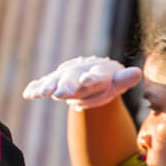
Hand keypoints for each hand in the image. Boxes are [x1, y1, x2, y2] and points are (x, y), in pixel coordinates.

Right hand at [22, 56, 140, 109]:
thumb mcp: (118, 82)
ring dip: (49, 86)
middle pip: (72, 79)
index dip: (91, 79)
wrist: (90, 72)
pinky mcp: (54, 81)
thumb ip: (125, 79)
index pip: (95, 77)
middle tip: (60, 93)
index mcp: (97, 73)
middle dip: (67, 85)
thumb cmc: (106, 81)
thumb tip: (137, 73)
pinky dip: (36, 87)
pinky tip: (28, 93)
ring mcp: (65, 76)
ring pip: (56, 81)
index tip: (86, 81)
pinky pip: (44, 84)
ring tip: (42, 93)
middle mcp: (79, 72)